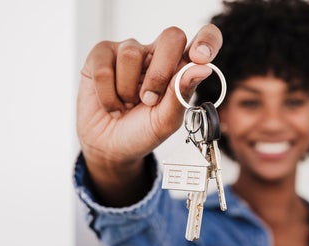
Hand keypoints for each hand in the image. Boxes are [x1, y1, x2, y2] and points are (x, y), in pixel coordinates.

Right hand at [77, 25, 222, 168]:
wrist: (109, 147)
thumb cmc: (142, 131)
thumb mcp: (166, 121)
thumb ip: (182, 94)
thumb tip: (202, 68)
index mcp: (180, 68)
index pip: (204, 39)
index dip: (207, 40)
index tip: (200, 58)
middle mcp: (157, 54)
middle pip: (171, 36)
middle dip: (160, 73)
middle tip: (150, 100)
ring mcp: (129, 51)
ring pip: (131, 53)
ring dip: (127, 91)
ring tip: (127, 105)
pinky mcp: (101, 55)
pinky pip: (105, 67)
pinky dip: (107, 95)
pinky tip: (111, 105)